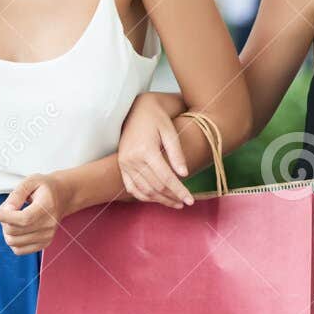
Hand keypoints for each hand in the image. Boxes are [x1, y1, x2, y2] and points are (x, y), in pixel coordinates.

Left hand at [0, 172, 65, 254]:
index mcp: (47, 207)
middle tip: (7, 208)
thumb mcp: (30, 181)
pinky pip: (18, 250)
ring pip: (13, 242)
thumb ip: (16, 195)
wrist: (63, 195)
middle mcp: (49, 225)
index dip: (1, 216)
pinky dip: (13, 240)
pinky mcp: (44, 244)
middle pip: (13, 231)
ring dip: (6, 230)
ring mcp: (47, 237)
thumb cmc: (45, 187)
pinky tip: (17, 228)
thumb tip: (4, 211)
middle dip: (2, 220)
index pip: (22, 219)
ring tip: (13, 218)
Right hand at [118, 93, 194, 207]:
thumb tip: (185, 175)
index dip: (179, 191)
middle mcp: (132, 159)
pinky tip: (157, 198)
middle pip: (155, 187)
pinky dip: (144, 196)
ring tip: (175, 203)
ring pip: (143, 190)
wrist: (138, 109)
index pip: (166, 178)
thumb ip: (177, 154)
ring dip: (160, 200)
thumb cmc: (158, 119)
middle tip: (185, 202)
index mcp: (146, 150)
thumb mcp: (171, 132)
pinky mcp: (122, 165)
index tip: (191, 201)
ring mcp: (124, 164)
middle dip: (171, 197)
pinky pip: (131, 187)